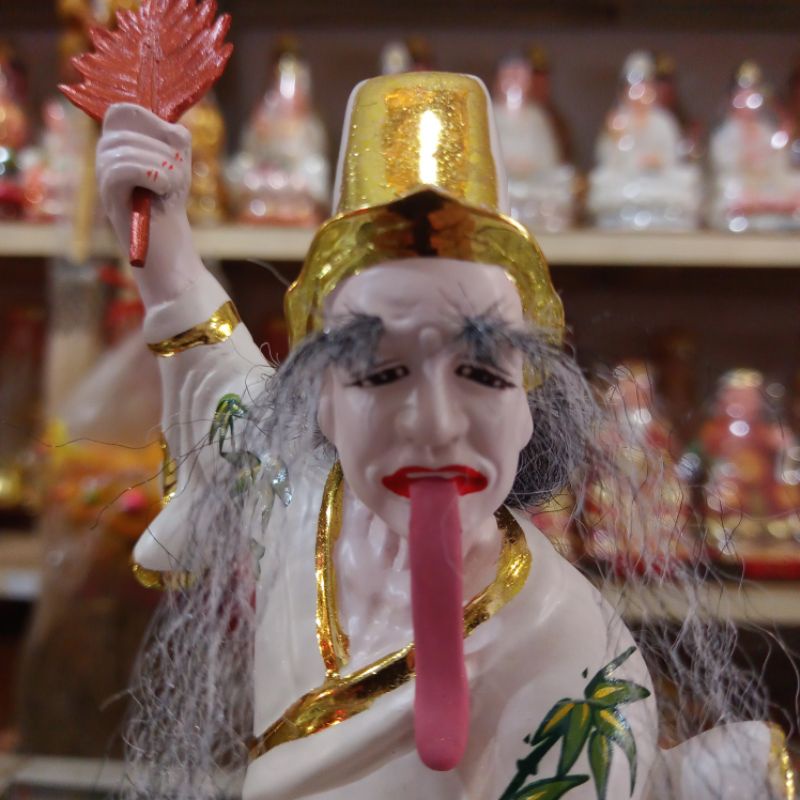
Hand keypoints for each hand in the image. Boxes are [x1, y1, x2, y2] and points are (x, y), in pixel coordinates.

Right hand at [96, 103, 204, 305]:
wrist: (169, 251)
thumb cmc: (171, 206)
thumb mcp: (178, 164)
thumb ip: (174, 138)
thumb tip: (173, 128)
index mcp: (117, 143)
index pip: (124, 110)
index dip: (153, 121)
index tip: (173, 146)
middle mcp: (103, 155)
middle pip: (129, 124)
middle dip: (164, 147)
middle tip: (175, 176)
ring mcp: (101, 174)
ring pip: (128, 146)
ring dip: (163, 165)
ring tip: (171, 188)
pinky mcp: (108, 196)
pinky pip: (124, 167)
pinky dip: (153, 175)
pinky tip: (163, 191)